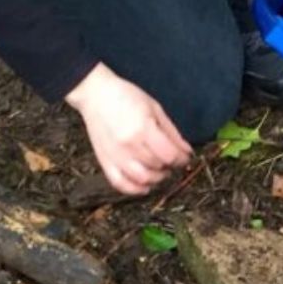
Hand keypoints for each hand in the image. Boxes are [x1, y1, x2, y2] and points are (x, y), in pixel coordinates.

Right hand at [66, 63, 192, 194]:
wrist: (95, 94)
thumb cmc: (126, 96)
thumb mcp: (155, 108)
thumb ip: (172, 132)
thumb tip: (187, 151)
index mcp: (143, 129)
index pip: (170, 156)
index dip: (182, 159)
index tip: (184, 157)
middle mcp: (129, 145)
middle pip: (158, 167)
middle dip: (170, 166)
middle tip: (171, 159)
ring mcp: (115, 156)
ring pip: (143, 179)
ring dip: (156, 178)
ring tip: (159, 170)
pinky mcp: (104, 161)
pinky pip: (120, 184)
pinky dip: (135, 189)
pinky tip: (145, 185)